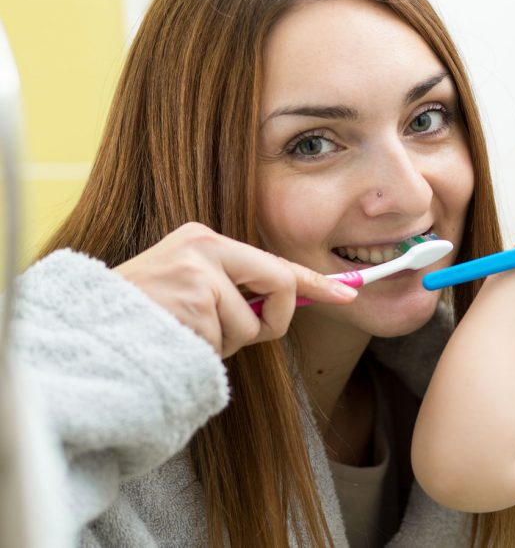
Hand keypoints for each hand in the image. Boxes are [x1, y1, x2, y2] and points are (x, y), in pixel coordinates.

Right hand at [114, 222, 356, 357]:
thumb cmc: (142, 318)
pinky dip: (207, 354)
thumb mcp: (190, 290)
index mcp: (204, 239)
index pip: (274, 261)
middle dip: (270, 321)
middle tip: (240, 334)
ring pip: (251, 326)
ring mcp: (198, 272)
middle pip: (280, 285)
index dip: (316, 281)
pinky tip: (174, 342)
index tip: (349, 293)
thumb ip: (233, 290)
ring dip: (225, 345)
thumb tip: (285, 305)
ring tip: (183, 335)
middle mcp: (204, 246)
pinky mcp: (194, 301)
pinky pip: (227, 343)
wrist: (86, 335)